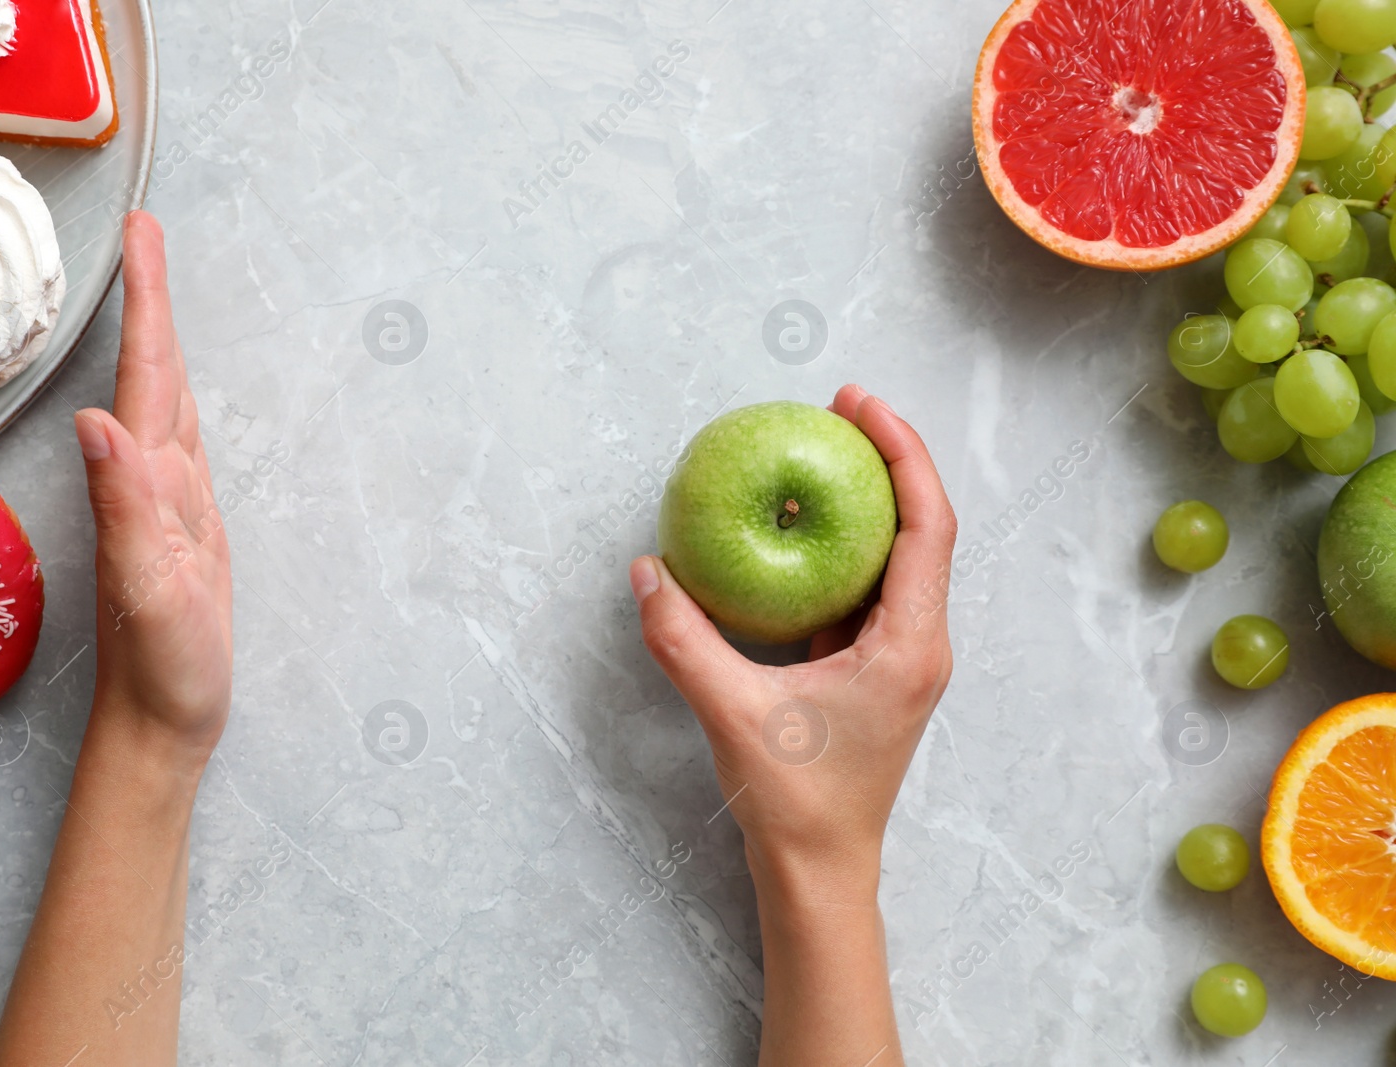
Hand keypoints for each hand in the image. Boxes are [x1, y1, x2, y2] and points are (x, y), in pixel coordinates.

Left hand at [72, 211, 232, 757]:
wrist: (161, 722)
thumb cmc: (160, 666)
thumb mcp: (148, 586)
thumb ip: (124, 506)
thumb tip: (98, 420)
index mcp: (143, 484)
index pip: (147, 375)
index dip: (146, 303)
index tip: (143, 234)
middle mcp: (150, 482)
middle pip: (154, 373)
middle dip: (152, 301)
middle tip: (150, 235)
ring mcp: (167, 504)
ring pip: (168, 403)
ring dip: (164, 343)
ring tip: (161, 291)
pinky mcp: (186, 528)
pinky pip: (187, 444)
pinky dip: (187, 403)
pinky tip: (186, 398)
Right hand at [630, 384, 955, 895]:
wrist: (821, 871)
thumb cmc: (795, 802)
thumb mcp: (731, 714)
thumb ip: (683, 641)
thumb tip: (646, 573)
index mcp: (910, 645)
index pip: (926, 525)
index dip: (903, 454)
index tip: (860, 406)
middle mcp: (920, 643)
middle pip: (921, 528)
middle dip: (887, 460)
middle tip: (837, 409)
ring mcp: (902, 657)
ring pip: (897, 558)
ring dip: (865, 504)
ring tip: (817, 456)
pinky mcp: (877, 670)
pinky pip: (866, 590)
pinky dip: (839, 551)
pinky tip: (795, 533)